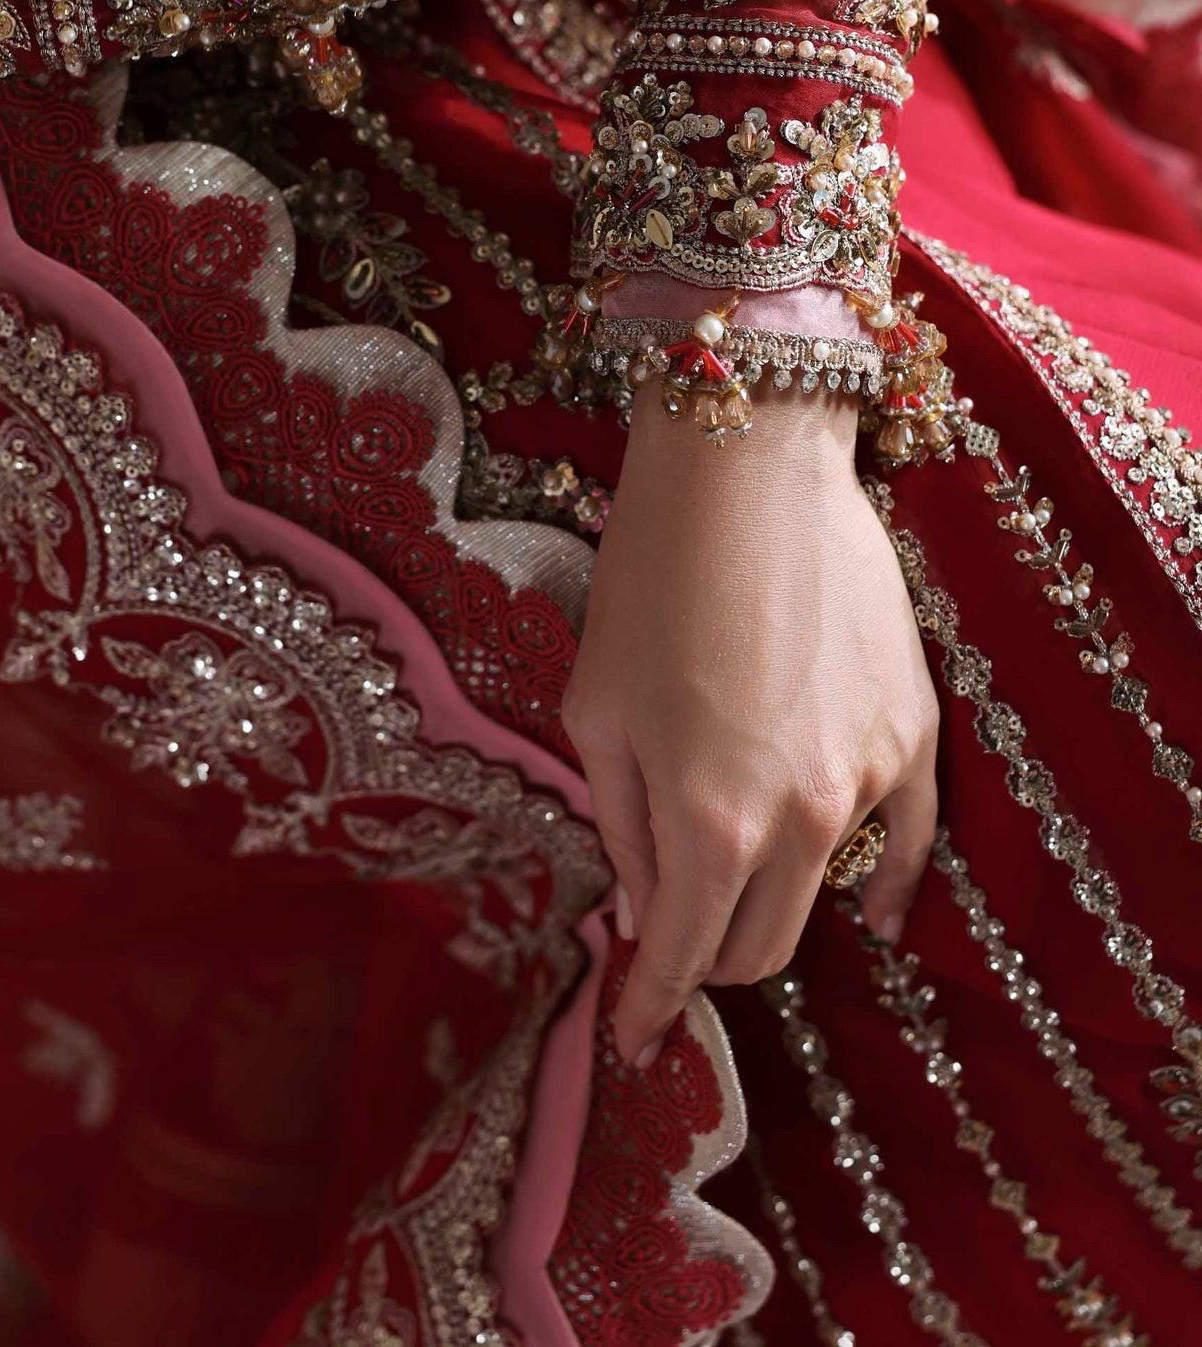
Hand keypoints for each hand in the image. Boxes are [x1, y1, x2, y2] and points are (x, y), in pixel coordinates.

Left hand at [561, 386, 938, 1067]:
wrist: (751, 470)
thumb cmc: (650, 581)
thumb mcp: (598, 712)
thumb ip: (621, 828)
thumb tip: (638, 913)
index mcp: (707, 822)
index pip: (680, 957)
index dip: (650, 1009)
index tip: (631, 1043)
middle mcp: (801, 820)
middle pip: (760, 948)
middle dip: (705, 962)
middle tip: (669, 947)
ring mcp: (872, 780)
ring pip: (821, 890)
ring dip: (771, 897)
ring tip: (729, 865)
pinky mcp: (916, 734)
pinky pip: (910, 841)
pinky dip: (889, 889)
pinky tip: (881, 919)